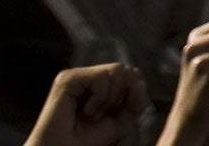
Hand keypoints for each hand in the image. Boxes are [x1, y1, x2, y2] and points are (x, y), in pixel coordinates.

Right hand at [26, 64, 147, 145]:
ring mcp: (79, 76)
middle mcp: (89, 78)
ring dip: (110, 98)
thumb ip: (135, 103)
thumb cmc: (87, 142)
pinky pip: (103, 76)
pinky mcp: (68, 78)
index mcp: (102, 86)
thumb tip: (140, 83)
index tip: (115, 115)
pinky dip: (100, 97)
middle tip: (101, 116)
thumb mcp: (120, 123)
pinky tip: (86, 111)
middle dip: (122, 97)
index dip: (133, 94)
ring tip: (93, 115)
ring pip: (118, 69)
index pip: (133, 74)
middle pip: (127, 70)